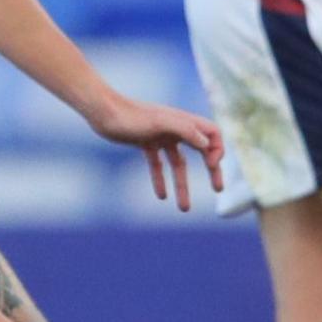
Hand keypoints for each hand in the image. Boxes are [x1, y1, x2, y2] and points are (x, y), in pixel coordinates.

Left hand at [79, 91, 225, 212]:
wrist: (103, 112)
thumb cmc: (131, 116)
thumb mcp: (160, 122)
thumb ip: (185, 130)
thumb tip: (206, 144)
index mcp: (183, 121)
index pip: (213, 133)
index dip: (217, 149)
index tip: (211, 164)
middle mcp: (176, 128)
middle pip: (201, 151)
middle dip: (211, 170)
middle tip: (218, 189)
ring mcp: (161, 136)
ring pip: (178, 164)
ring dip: (182, 185)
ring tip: (184, 208)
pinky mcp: (145, 143)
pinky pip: (158, 164)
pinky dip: (160, 179)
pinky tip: (161, 196)